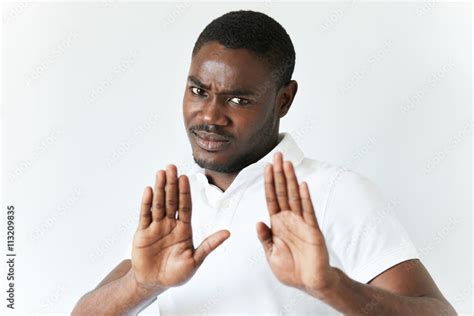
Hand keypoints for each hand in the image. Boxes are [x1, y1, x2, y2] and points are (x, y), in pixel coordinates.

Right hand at [131, 165, 229, 290]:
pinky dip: (146, 202)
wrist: (154, 284)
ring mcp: (156, 227)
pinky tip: (149, 189)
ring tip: (161, 172)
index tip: (185, 177)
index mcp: (184, 230)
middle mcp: (170, 224)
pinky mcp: (143, 233)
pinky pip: (145, 215)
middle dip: (172, 184)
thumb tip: (228, 232)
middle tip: (172, 167)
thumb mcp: (195, 260)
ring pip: (158, 204)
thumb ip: (209, 245)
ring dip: (159, 188)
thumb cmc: (176, 274)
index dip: (185, 192)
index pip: (185, 206)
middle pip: (171, 200)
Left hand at [256, 152, 337, 297]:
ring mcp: (301, 222)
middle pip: (282, 191)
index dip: (269, 182)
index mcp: (277, 223)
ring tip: (288, 163)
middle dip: (280, 173)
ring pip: (294, 196)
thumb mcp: (271, 254)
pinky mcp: (312, 230)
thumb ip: (265, 237)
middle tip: (278, 155)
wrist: (309, 282)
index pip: (271, 198)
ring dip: (291, 180)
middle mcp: (289, 219)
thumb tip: (258, 222)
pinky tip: (302, 185)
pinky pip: (308, 211)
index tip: (266, 167)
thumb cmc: (290, 269)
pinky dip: (305, 198)